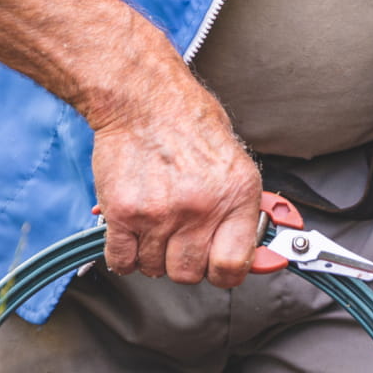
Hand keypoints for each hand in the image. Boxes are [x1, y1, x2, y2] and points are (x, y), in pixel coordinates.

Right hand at [87, 44, 261, 287]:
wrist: (143, 98)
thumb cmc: (189, 124)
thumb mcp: (236, 165)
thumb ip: (241, 211)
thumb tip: (249, 252)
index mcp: (236, 197)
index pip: (234, 266)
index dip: (224, 271)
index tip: (218, 266)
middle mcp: (200, 209)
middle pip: (190, 274)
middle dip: (184, 262)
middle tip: (180, 239)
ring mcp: (160, 214)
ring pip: (154, 269)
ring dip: (153, 255)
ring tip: (155, 225)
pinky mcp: (123, 213)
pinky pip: (122, 261)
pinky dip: (125, 255)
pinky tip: (131, 235)